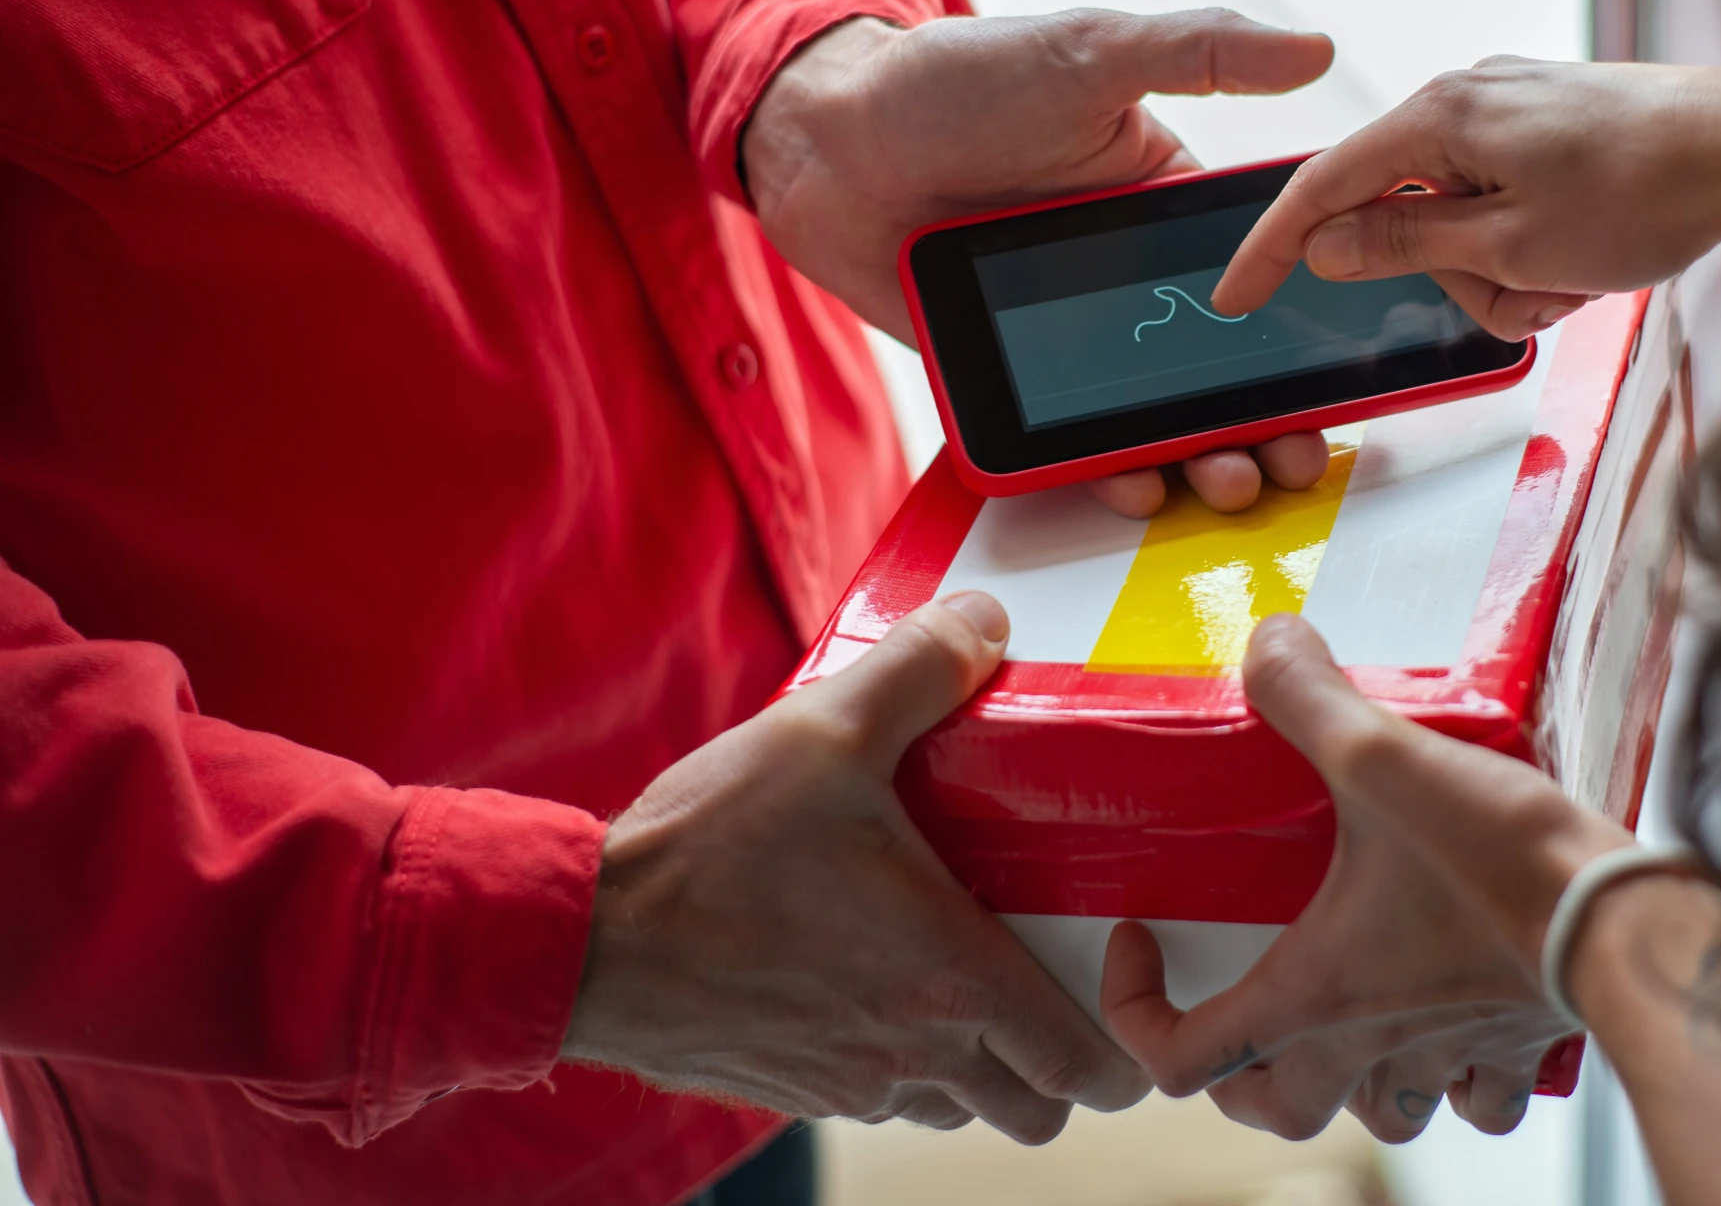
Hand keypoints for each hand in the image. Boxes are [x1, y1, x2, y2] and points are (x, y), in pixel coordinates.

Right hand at [562, 592, 1148, 1141]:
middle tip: (1049, 984)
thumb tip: (987, 622)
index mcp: (949, 979)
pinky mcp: (792, 1089)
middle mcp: (912, 1053)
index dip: (1122, 1047)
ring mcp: (849, 1084)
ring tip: (961, 978)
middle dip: (1058, 1067)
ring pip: (958, 1113)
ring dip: (977, 1069)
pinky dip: (901, 1066)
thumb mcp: (828, 733)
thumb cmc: (711, 849)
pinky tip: (874, 983)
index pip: (1083, 1069)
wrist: (583, 939)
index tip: (1117, 982)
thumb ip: (921, 671)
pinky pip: (879, 1100)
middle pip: (1036, 1114)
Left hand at [746, 9, 1337, 515]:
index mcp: (1165, 205)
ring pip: (1150, 415)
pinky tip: (1136, 486)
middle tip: (1293, 460)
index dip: (1306, 331)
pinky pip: (1066, 437)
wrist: (825, 139)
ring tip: (1227, 483)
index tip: (1345, 376)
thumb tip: (1318, 49)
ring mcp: (1069, 337)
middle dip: (1264, 421)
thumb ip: (1202, 53)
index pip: (1260, 277)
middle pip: (1216, 368)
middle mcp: (1127, 279)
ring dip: (1199, 459)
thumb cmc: (955, 79)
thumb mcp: (1090, 51)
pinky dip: (1105, 472)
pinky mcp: (1010, 378)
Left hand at [1099, 614, 1633, 1142]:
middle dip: (1240, 1076)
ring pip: (1376, 1116)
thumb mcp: (1382, 756)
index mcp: (1313, 992)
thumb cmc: (1500, 861)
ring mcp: (1445, 1054)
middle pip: (1273, 1110)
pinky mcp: (1515, 1044)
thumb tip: (1266, 642)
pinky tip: (1458, 1029)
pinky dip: (1460, 1081)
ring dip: (1351, 1083)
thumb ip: (1307, 695)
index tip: (1142, 945)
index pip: (1181, 1058)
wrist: (1623, 922)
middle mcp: (1368, 1043)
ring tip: (1346, 1019)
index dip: (1136, 1012)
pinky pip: (1478, 1099)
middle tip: (1235, 1005)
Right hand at [1212, 60, 1720, 339]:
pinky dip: (1537, 248)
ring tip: (1577, 275)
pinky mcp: (1551, 129)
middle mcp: (1467, 99)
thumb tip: (1325, 243)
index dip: (1273, 247)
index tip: (1237, 295)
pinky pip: (1507, 206)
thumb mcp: (1510, 243)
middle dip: (1459, 278)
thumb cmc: (1648, 190)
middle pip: (1404, 216)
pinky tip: (1592, 254)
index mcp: (1441, 116)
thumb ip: (1403, 242)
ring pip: (1462, 223)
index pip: (1323, 185)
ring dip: (1508, 273)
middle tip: (1531, 294)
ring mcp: (1512, 111)